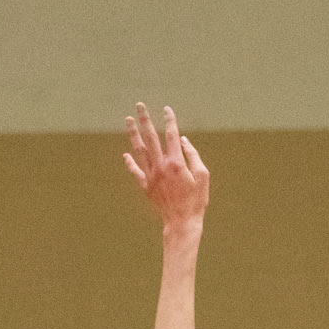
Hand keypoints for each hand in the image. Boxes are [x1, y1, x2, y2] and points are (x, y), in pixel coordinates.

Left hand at [123, 104, 208, 229]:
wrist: (182, 223)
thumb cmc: (196, 201)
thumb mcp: (203, 177)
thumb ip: (193, 156)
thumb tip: (183, 140)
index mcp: (176, 163)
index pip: (171, 135)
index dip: (169, 120)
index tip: (166, 109)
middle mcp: (161, 166)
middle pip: (151, 137)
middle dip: (145, 119)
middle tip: (139, 105)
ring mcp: (151, 176)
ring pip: (139, 150)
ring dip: (133, 134)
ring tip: (128, 120)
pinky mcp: (146, 186)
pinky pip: (135, 171)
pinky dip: (130, 162)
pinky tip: (125, 154)